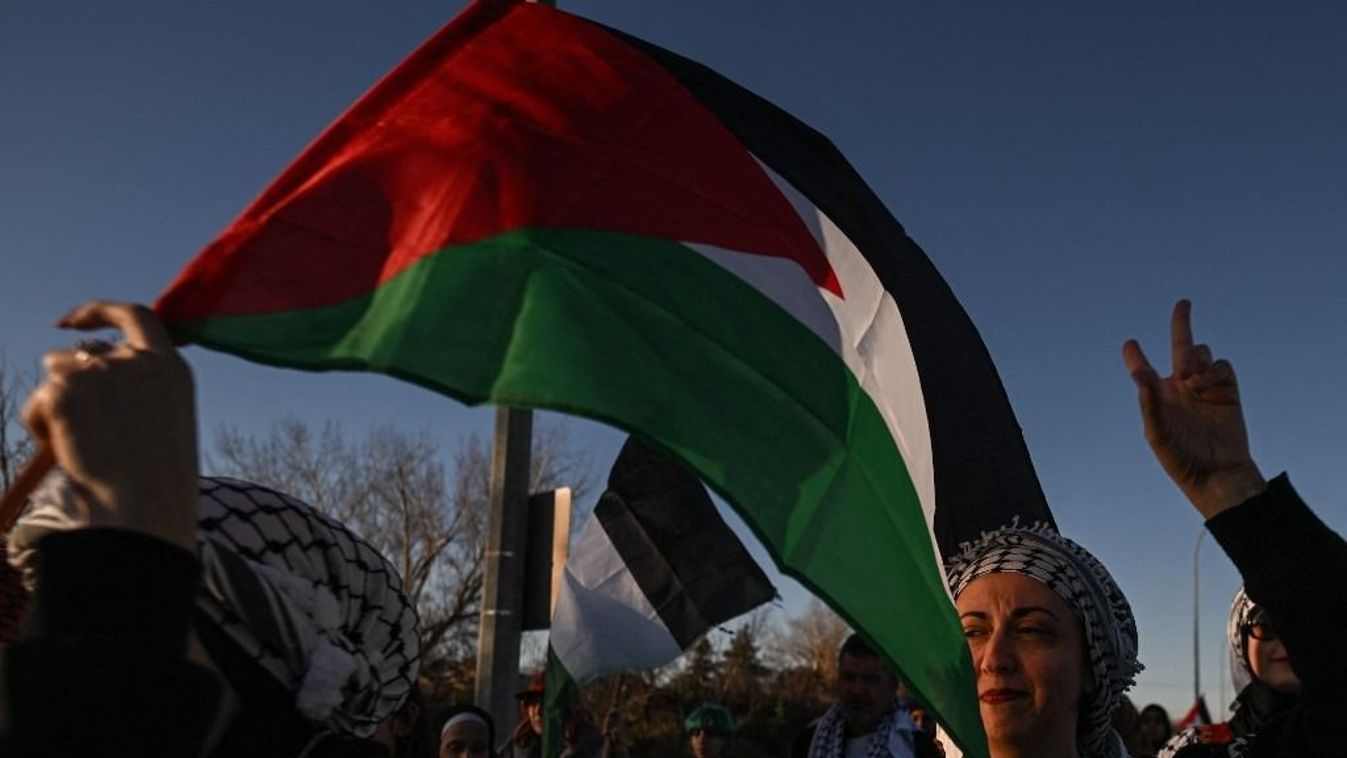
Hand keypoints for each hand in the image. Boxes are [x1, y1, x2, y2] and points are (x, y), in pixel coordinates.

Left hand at [21, 302, 197, 548]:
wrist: (143, 512)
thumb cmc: (155, 486)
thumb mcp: (163, 426)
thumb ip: (138, 393)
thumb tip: (76, 378)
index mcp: (172, 369)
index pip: (136, 316)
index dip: (99, 312)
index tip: (71, 320)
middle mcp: (138, 360)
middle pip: (79, 353)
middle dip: (65, 380)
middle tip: (70, 422)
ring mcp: (103, 371)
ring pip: (54, 373)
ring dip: (55, 404)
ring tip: (77, 447)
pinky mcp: (67, 388)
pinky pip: (37, 402)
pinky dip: (40, 427)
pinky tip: (66, 454)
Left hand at [1122, 300, 1264, 517]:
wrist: (1217, 473)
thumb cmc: (1180, 456)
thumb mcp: (1157, 430)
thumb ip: (1147, 398)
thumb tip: (1138, 369)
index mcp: (1158, 395)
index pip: (1145, 368)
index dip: (1136, 355)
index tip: (1130, 344)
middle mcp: (1181, 386)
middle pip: (1181, 344)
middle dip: (1182, 321)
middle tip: (1184, 303)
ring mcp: (1205, 387)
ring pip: (1202, 353)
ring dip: (1194, 356)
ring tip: (1189, 376)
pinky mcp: (1227, 391)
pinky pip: (1222, 367)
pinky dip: (1213, 370)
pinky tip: (1203, 385)